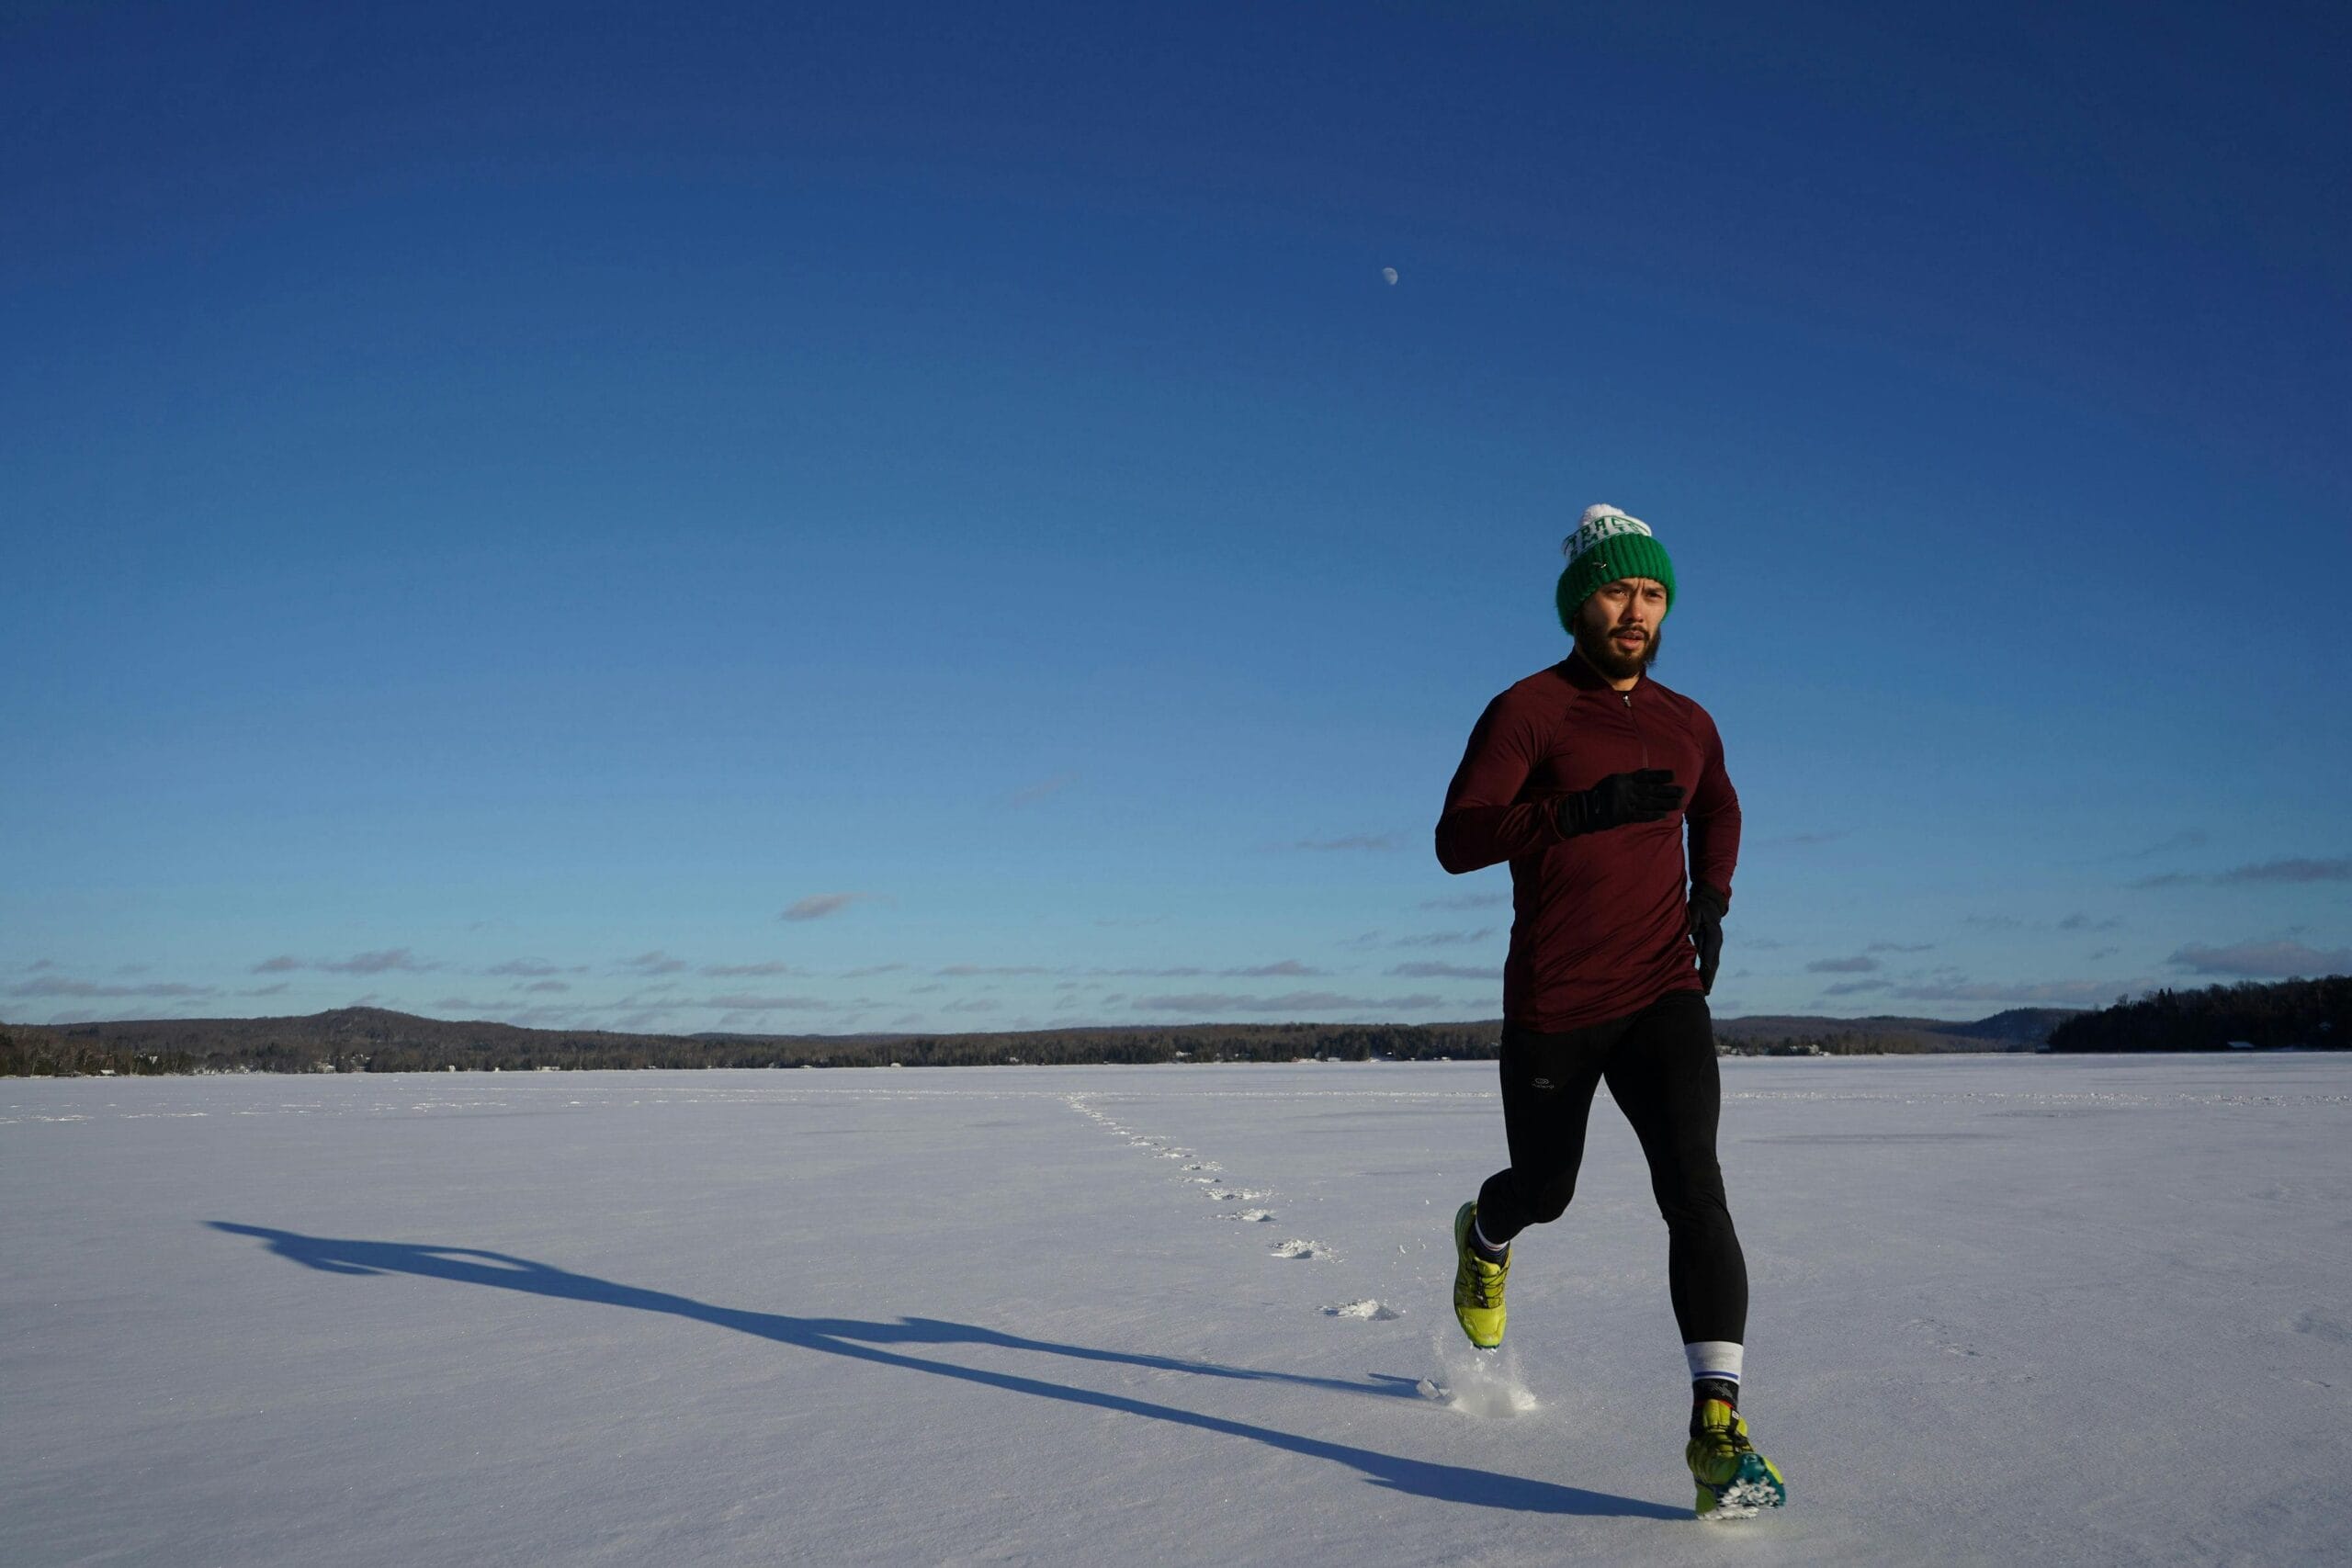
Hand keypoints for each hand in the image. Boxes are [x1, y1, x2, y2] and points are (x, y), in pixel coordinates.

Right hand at [1553, 769, 1684, 836]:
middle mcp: (1625, 790)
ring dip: (1665, 804)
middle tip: (1683, 791)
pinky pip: (1640, 816)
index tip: (1673, 775)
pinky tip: (1664, 816)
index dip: (1659, 775)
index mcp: (1623, 779)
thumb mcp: (1613, 780)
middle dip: (1668, 791)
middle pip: (1651, 790)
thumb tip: (1647, 773)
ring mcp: (1624, 803)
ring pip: (1649, 803)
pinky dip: (1652, 816)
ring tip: (1679, 804)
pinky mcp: (1623, 815)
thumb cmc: (1600, 794)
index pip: (1645, 776)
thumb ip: (1629, 778)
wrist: (1584, 810)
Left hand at [1688, 883, 1727, 995]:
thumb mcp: (1695, 910)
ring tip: (1705, 992)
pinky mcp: (1711, 948)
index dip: (1707, 963)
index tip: (1705, 974)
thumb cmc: (1699, 907)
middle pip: (1714, 962)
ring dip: (1710, 978)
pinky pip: (1710, 962)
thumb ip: (1693, 921)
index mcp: (1713, 934)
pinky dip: (1708, 973)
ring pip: (1714, 965)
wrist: (1709, 904)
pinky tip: (1703, 983)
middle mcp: (1717, 942)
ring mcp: (1716, 946)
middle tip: (1705, 991)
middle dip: (1710, 976)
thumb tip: (1690, 931)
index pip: (1710, 951)